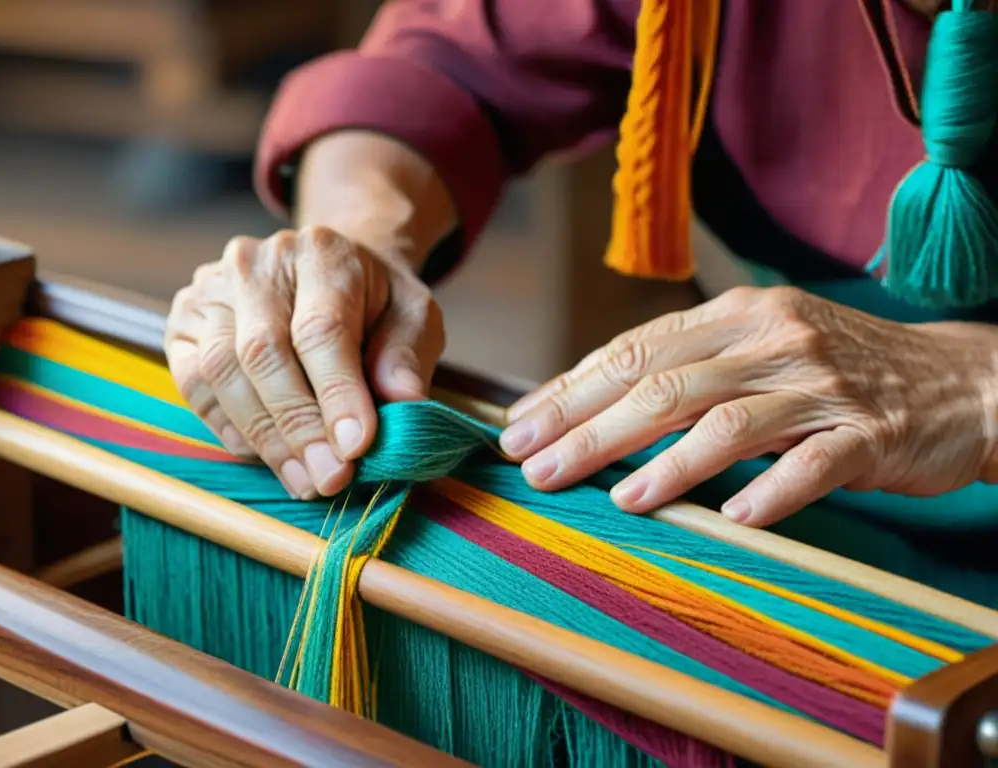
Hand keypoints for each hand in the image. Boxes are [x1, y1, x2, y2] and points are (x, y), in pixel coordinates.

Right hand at [164, 226, 443, 498]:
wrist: (328, 273)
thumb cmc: (375, 303)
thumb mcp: (414, 316)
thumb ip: (407, 356)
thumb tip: (404, 404)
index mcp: (321, 253)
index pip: (321, 329)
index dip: (337, 392)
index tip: (357, 446)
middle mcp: (257, 263)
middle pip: (264, 352)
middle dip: (299, 427)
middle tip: (329, 478)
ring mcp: (213, 290)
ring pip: (221, 371)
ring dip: (264, 437)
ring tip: (304, 479)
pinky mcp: (184, 321)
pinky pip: (193, 384)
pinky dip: (228, 427)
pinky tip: (266, 455)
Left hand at [500, 286, 997, 526]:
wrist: (957, 380)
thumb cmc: (835, 370)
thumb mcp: (759, 348)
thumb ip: (689, 367)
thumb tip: (594, 404)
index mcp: (736, 313)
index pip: (634, 350)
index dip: (571, 389)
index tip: (520, 425)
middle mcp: (773, 338)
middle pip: (663, 384)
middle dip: (590, 428)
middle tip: (535, 466)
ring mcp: (822, 384)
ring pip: (727, 422)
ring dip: (665, 464)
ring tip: (614, 497)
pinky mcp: (870, 432)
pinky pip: (812, 463)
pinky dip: (771, 492)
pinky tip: (734, 520)